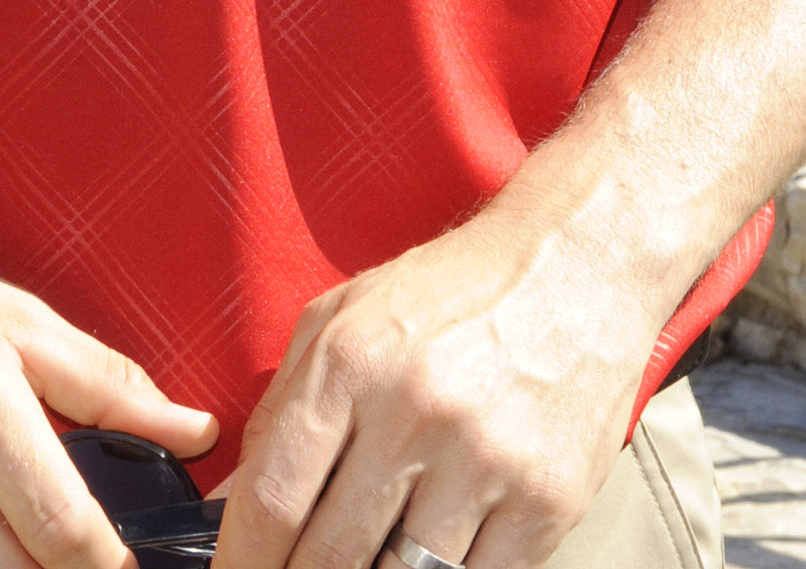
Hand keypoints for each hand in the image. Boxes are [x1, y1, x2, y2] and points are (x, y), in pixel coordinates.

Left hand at [209, 198, 661, 568]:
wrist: (576, 265)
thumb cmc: (449, 294)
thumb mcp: (342, 318)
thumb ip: (277, 411)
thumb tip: (229, 507)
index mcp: (352, 362)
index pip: (273, 500)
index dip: (242, 562)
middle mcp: (416, 412)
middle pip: (330, 558)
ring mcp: (486, 462)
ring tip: (367, 554)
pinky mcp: (545, 502)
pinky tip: (429, 553)